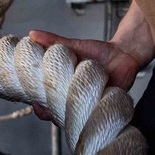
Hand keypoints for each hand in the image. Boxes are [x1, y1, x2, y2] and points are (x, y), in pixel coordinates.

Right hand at [27, 30, 144, 119]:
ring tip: (70, 98)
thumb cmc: (96, 53)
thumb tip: (32, 34)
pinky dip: (90, 111)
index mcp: (61, 88)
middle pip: (56, 116)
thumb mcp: (73, 46)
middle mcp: (73, 101)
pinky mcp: (102, 106)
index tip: (35, 100)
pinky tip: (89, 102)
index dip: (38, 106)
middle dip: (51, 112)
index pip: (44, 105)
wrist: (122, 53)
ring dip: (70, 111)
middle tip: (50, 103)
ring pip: (74, 119)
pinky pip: (94, 115)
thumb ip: (53, 41)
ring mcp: (87, 106)